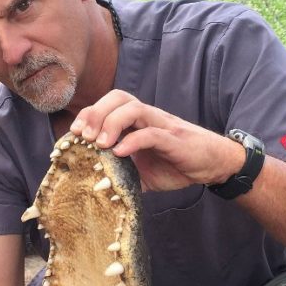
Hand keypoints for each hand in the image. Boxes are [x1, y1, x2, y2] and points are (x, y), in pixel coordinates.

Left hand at [70, 90, 243, 190]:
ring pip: (133, 108)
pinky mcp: (174, 139)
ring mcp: (161, 125)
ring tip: (100, 144)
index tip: (73, 134)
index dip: (89, 113)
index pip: (109, 104)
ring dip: (111, 123)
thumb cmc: (176, 164)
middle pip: (118, 97)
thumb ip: (123, 175)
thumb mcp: (143, 172)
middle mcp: (148, 117)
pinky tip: (120, 153)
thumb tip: (98, 188)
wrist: (212, 164)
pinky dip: (133, 141)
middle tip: (82, 137)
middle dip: (95, 113)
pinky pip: (151, 133)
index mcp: (138, 121)